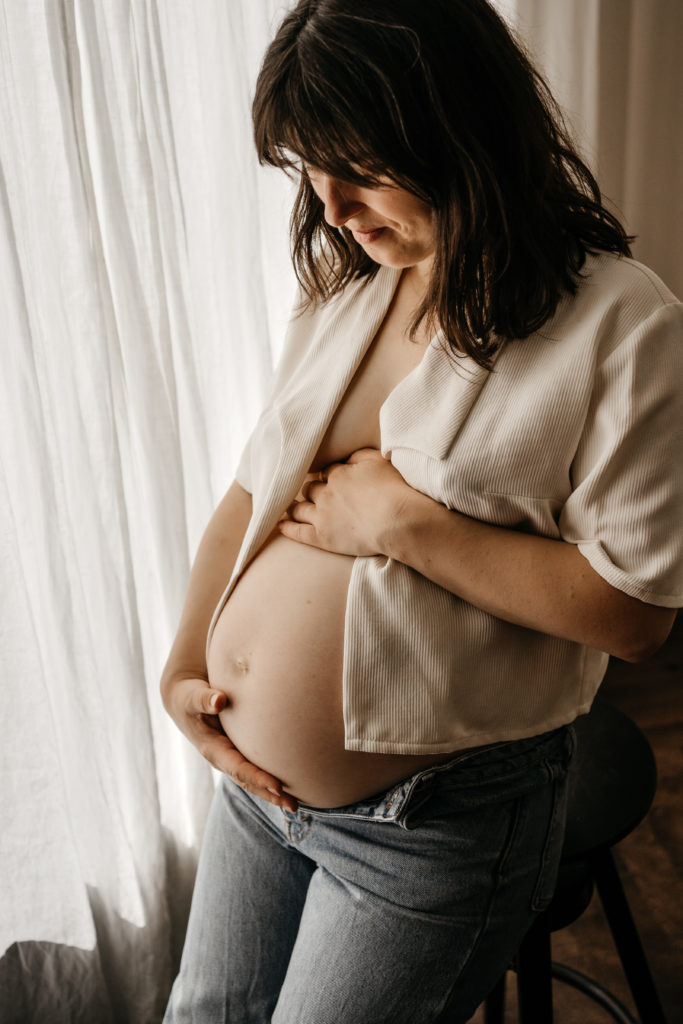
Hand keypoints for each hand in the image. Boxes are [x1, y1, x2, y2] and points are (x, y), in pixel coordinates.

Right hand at [161, 674, 296, 811]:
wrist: (183, 700)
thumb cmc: (188, 698)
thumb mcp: (191, 698)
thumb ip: (204, 699)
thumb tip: (219, 700)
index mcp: (213, 750)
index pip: (238, 768)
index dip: (257, 778)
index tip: (277, 786)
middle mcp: (224, 759)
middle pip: (249, 782)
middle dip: (270, 795)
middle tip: (294, 806)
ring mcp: (232, 757)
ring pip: (254, 779)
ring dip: (274, 793)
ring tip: (296, 804)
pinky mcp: (240, 751)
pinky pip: (257, 767)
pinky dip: (272, 778)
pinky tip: (292, 783)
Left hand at [279, 448, 411, 556]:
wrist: (396, 521)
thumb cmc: (393, 490)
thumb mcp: (378, 461)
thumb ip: (359, 455)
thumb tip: (346, 457)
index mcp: (338, 474)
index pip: (327, 472)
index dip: (330, 475)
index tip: (333, 479)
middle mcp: (325, 493)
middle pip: (310, 489)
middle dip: (313, 490)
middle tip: (315, 494)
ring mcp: (321, 516)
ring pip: (300, 508)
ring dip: (296, 506)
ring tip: (293, 507)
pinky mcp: (322, 538)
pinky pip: (298, 532)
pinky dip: (287, 527)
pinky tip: (281, 524)